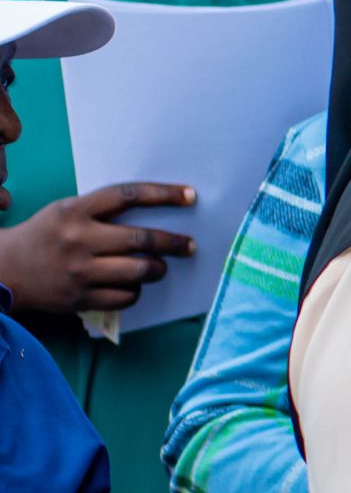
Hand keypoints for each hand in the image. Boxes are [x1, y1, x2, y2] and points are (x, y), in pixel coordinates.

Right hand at [0, 183, 196, 314]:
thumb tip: (157, 212)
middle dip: (174, 243)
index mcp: (76, 211)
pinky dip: (136, 290)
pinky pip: (125, 296)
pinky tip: (133, 285)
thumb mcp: (67, 211)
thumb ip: (102, 210)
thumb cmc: (45, 235)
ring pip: (139, 271)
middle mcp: (79, 239)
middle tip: (190, 245)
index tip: (190, 196)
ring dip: (158, 268)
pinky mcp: (80, 298)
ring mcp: (79, 271)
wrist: (6, 269)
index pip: (129, 196)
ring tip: (160, 266)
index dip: (164, 194)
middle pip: (142, 239)